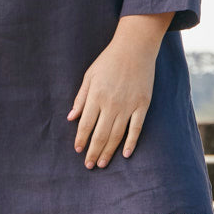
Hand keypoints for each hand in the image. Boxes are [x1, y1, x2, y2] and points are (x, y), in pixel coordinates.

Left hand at [66, 14, 172, 167]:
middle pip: (100, 134)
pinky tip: (125, 154)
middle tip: (89, 165)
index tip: (78, 150)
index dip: (81, 139)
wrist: (136, 48)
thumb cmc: (109, 60)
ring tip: (102, 163)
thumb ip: (81, 98)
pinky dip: (130, 142)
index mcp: (96, 96)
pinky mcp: (142, 105)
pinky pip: (136, 128)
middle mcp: (111, 103)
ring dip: (108, 151)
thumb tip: (71, 118)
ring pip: (116, 135)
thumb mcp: (89, 76)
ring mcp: (128, 105)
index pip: (86, 124)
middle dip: (93, 151)